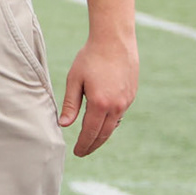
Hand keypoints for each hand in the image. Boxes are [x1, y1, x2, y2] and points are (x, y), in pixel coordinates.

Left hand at [59, 33, 137, 155]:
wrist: (115, 42)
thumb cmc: (90, 58)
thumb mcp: (74, 80)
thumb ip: (70, 104)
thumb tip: (64, 124)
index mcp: (100, 103)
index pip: (90, 132)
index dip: (83, 144)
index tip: (77, 152)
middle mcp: (116, 106)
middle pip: (104, 134)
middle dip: (93, 145)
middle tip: (83, 152)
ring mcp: (126, 101)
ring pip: (113, 125)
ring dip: (102, 135)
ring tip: (91, 141)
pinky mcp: (131, 95)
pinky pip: (120, 115)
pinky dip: (110, 122)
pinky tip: (102, 123)